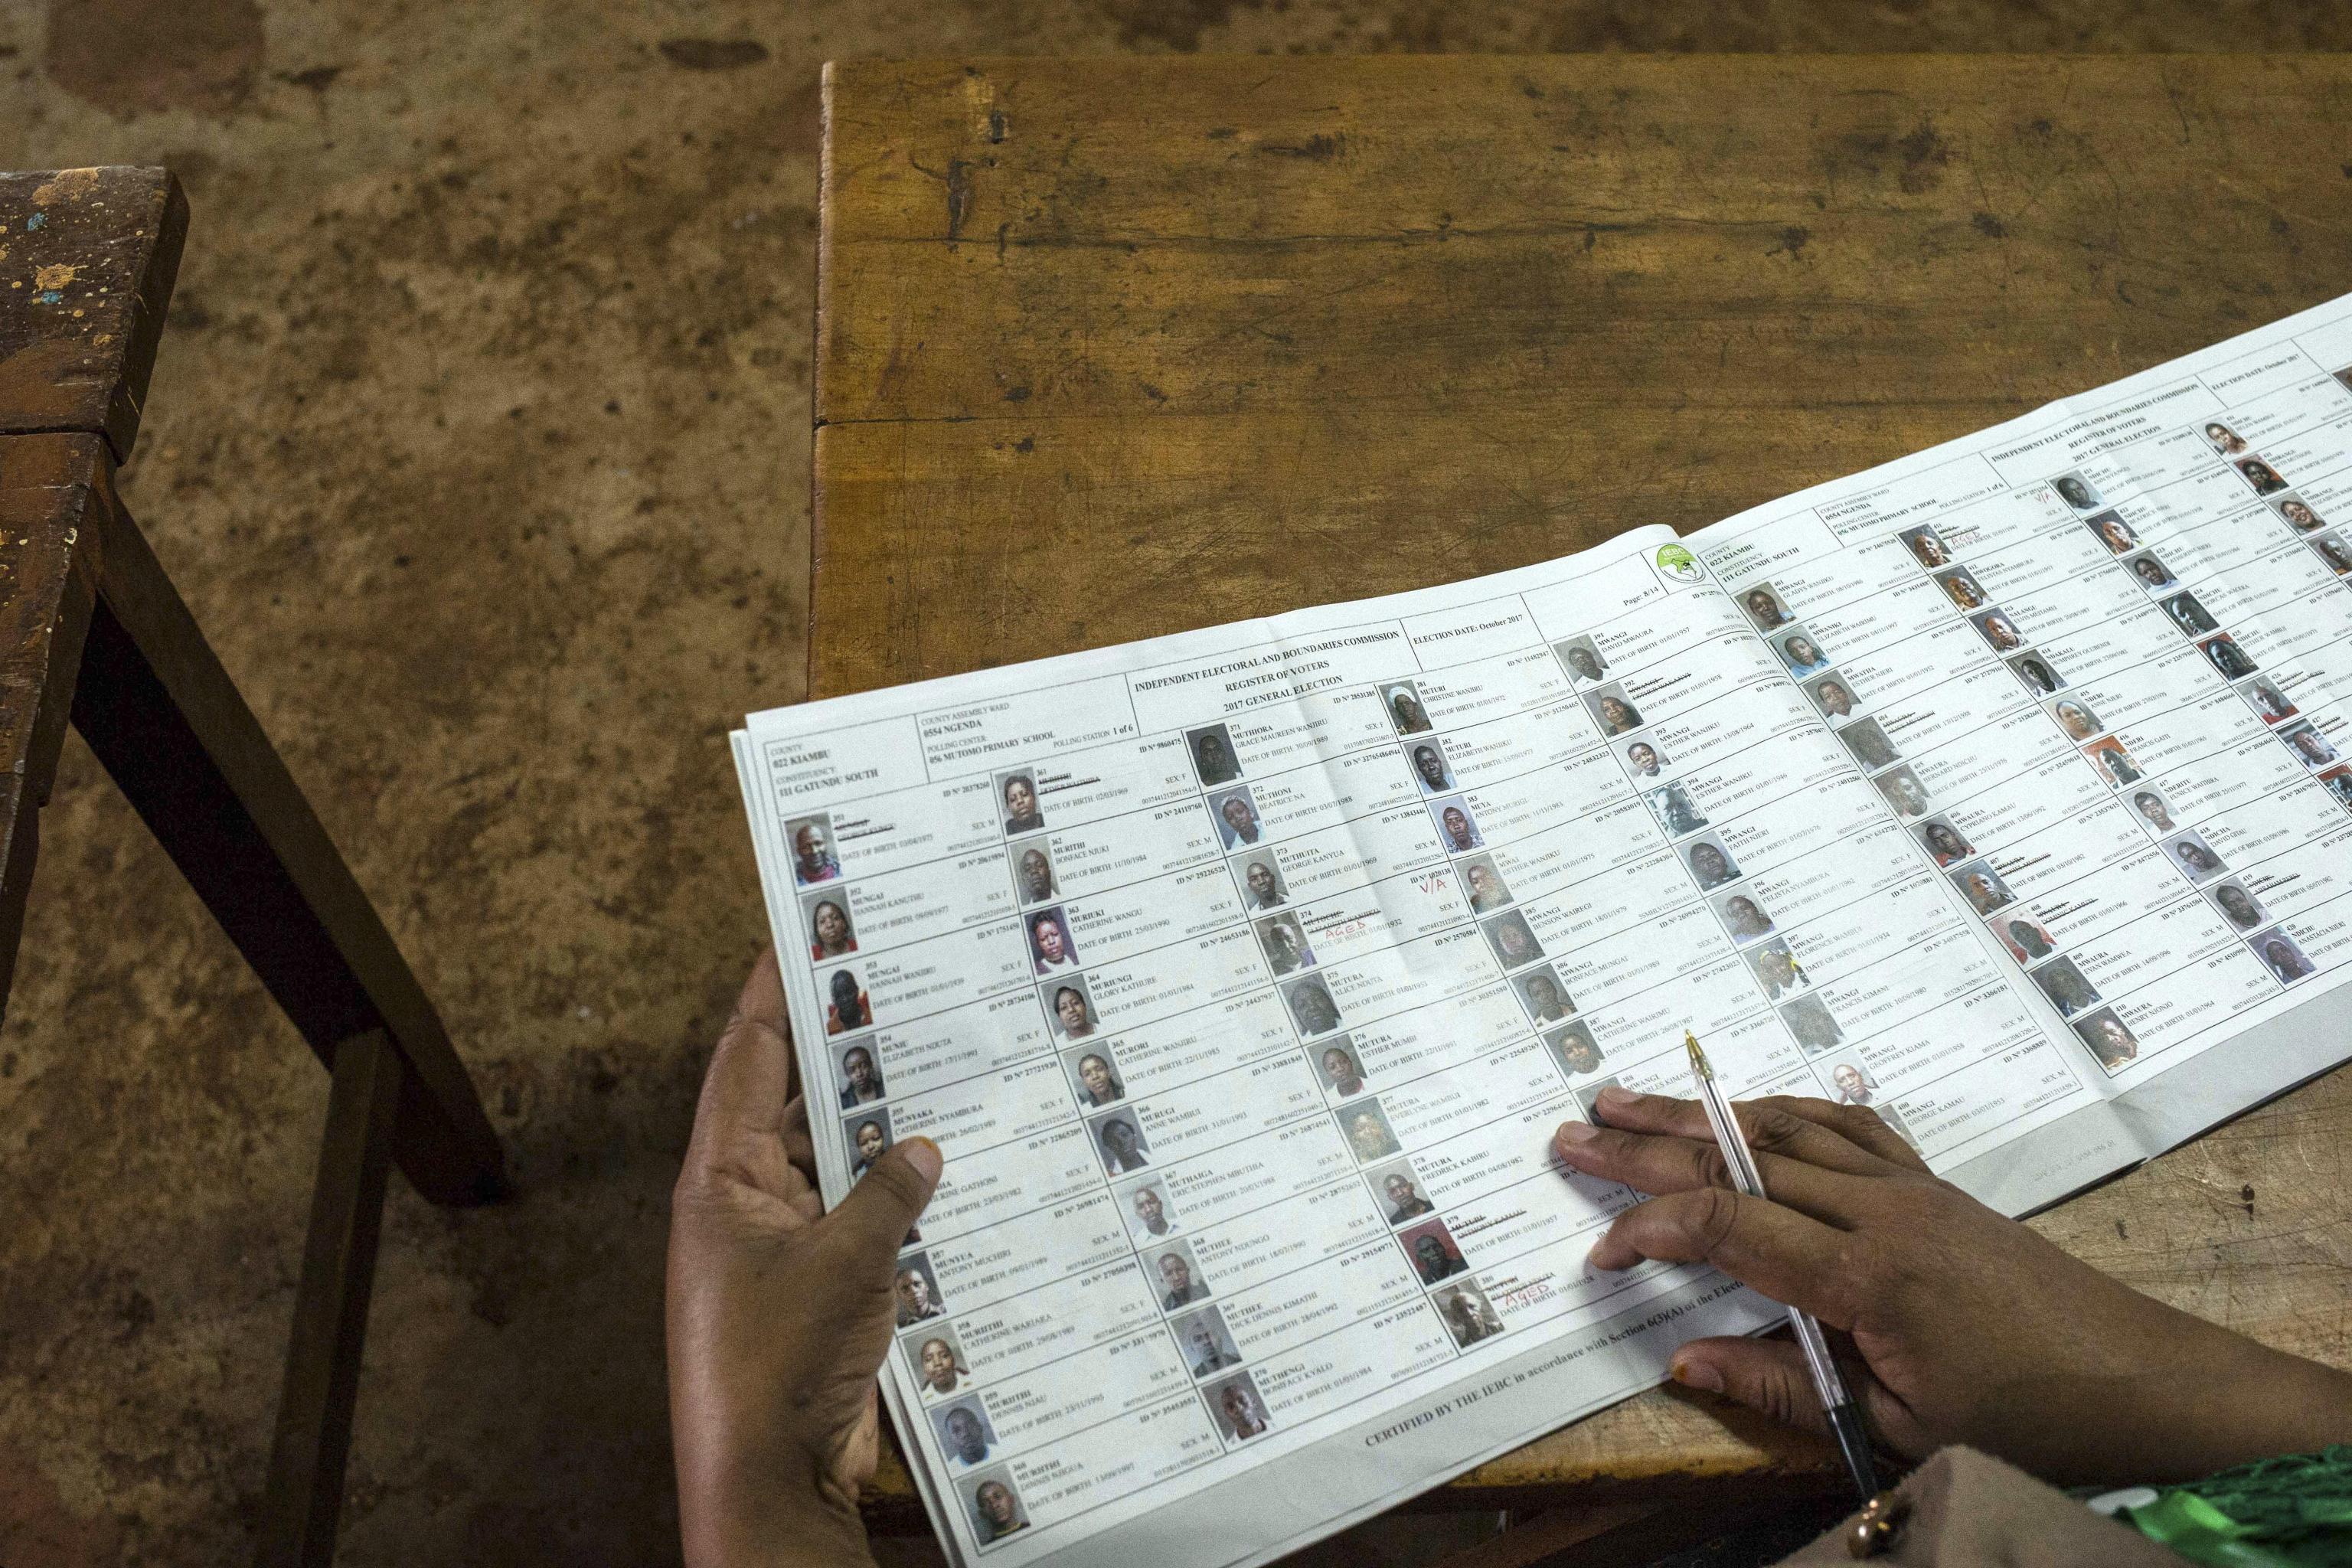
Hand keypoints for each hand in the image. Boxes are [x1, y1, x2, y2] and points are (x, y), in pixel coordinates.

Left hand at [668, 951, 941, 1567]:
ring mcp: (781, 1242)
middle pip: (791, 1096)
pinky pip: (858, 1210)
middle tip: (899, 982)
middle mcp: (745, 1199)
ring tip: (937, 1055)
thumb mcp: (841, 1266)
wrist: (768, 1477)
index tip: (803, 931)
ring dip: (875, 1116)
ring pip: (831, 1154)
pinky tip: (949, 1161)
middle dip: (840, 1045)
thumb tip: (920, 1145)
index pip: (746, 1057)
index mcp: (721, 1179)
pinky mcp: (817, 1283)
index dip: (773, 992)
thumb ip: (886, 1195)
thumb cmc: (776, 1369)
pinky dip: (895, 1185)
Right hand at [1554, 1087, 2351, 1485]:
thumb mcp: (1898, 1424)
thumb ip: (1783, 1386)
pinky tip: (1747, 1107)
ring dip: (1699, 1112)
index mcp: (1867, 1273)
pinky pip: (1844, 1124)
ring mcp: (1910, 1184)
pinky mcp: (1933, 1183)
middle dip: (1647, 1145)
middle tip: (1573, 1129)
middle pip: (1740, 1157)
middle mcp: (1882, 1207)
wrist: (2141, 1381)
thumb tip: (1683, 1360)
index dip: (1651, 1230)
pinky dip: (1781, 1109)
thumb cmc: (2025, 1418)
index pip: (1728, 1225)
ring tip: (1628, 1097)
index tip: (1601, 1255)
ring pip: (1784, 1125)